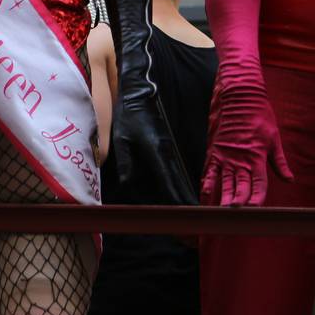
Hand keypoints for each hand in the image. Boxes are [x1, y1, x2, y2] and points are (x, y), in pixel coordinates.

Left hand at [113, 90, 196, 204]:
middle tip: (193, 219)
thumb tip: (128, 183)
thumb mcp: (121, 138)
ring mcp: (168, 149)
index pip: (168, 180)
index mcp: (155, 150)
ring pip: (178, 176)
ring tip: (190, 212)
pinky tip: (180, 194)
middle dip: (185, 202)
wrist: (139, 95)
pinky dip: (178, 184)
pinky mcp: (166, 147)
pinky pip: (173, 169)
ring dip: (184, 195)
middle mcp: (166, 151)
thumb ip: (126, 161)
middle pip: (178, 182)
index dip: (176, 198)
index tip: (184, 213)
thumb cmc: (128, 116)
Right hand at [200, 74, 292, 206]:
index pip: (258, 183)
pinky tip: (205, 196)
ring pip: (225, 181)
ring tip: (224, 212)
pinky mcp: (216, 151)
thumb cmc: (260, 117)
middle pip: (240, 186)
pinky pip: (210, 171)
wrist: (240, 98)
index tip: (256, 210)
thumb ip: (279, 162)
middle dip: (240, 202)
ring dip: (224, 197)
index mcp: (257, 156)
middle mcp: (241, 159)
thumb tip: (290, 179)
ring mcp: (227, 156)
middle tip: (237, 216)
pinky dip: (207, 184)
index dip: (257, 198)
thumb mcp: (274, 138)